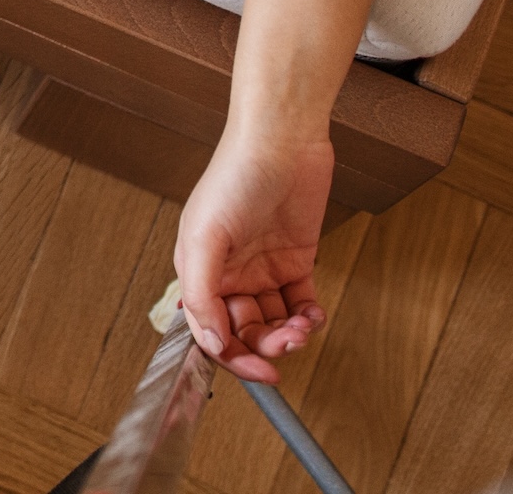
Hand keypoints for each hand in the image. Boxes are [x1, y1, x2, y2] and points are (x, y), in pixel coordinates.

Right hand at [174, 126, 333, 382]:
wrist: (282, 140)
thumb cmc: (234, 176)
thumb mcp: (205, 236)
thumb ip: (201, 292)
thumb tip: (208, 342)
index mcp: (198, 268)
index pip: (210, 329)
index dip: (233, 356)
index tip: (261, 373)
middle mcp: (229, 272)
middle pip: (245, 330)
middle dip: (267, 345)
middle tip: (288, 345)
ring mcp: (263, 268)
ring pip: (275, 322)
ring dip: (291, 334)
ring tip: (304, 327)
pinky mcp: (296, 261)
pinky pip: (300, 303)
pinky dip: (310, 317)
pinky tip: (314, 314)